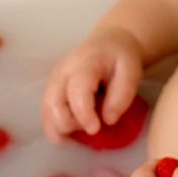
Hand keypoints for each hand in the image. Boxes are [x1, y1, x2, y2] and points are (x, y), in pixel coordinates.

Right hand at [40, 26, 143, 141]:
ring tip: (82, 133)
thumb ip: (122, 95)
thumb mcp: (131, 71)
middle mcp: (63, 72)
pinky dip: (57, 128)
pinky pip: (46, 114)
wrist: (109, 42)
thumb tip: (108, 120)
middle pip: (53, 104)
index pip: (76, 90)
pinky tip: (74, 133)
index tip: (96, 129)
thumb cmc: (121, 57)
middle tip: (92, 128)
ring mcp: (53, 81)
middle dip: (69, 125)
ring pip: (46, 112)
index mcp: (84, 64)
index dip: (83, 114)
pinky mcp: (51, 90)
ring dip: (61, 130)